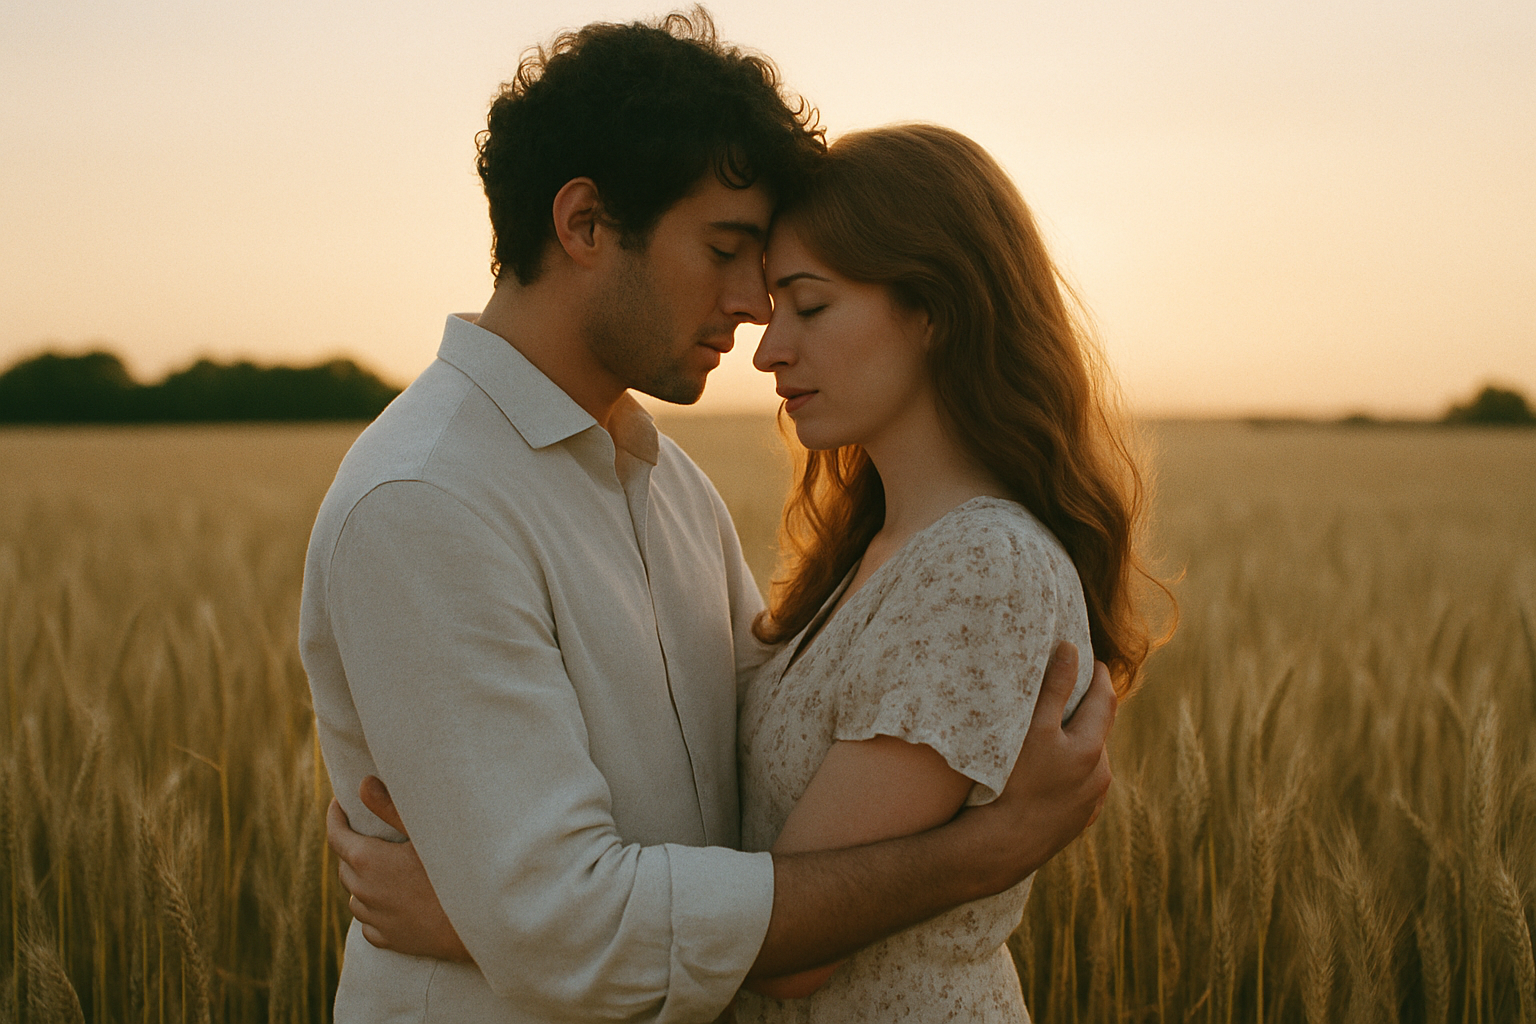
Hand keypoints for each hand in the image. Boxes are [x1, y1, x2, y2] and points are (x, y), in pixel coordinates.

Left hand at [326, 776, 472, 961]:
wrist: (476, 919)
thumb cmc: (453, 870)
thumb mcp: (424, 833)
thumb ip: (390, 808)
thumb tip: (363, 784)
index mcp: (367, 860)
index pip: (336, 835)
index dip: (335, 817)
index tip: (338, 804)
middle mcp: (363, 891)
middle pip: (344, 865)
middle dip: (351, 847)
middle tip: (369, 834)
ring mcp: (374, 918)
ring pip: (355, 895)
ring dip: (362, 880)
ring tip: (382, 869)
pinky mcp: (388, 939)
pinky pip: (369, 922)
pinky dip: (374, 909)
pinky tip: (392, 902)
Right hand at [962, 642, 1115, 888]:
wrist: (1004, 846)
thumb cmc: (1013, 783)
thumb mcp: (1031, 728)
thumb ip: (1054, 688)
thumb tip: (1071, 650)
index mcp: (1091, 748)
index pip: (1105, 699)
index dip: (1098, 675)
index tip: (1089, 659)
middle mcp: (1099, 775)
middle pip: (1100, 729)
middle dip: (1091, 706)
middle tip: (1075, 686)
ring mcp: (1091, 801)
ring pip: (1091, 759)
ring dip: (1080, 740)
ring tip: (1056, 731)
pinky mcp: (1078, 821)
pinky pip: (1082, 786)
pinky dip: (1073, 771)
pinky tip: (1052, 772)